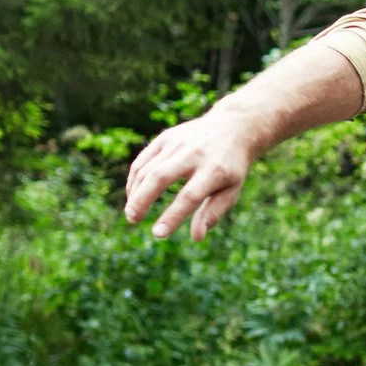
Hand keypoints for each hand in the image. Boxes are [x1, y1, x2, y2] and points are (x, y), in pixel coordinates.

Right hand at [124, 110, 262, 240]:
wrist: (233, 128)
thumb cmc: (231, 168)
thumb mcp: (231, 191)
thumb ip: (213, 212)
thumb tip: (197, 237)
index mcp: (214, 170)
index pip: (189, 196)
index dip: (172, 216)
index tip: (158, 234)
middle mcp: (193, 154)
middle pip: (160, 177)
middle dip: (142, 200)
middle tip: (132, 219)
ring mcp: (177, 143)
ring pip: (147, 168)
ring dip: (135, 192)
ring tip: (132, 213)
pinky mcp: (166, 138)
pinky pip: (143, 159)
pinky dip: (134, 178)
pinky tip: (133, 194)